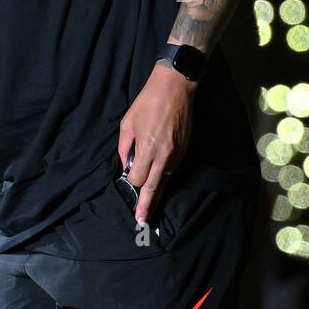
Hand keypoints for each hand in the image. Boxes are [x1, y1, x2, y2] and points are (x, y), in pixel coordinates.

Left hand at [118, 60, 196, 224]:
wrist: (175, 88)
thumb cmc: (147, 103)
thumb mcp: (127, 124)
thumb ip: (124, 148)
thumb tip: (123, 166)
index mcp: (148, 148)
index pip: (138, 177)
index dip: (130, 181)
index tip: (126, 180)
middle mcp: (165, 154)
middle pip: (154, 186)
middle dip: (147, 203)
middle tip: (142, 220)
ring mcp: (177, 153)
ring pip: (166, 180)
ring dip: (157, 194)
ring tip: (150, 209)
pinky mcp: (185, 149)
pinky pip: (173, 170)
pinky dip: (165, 179)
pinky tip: (159, 185)